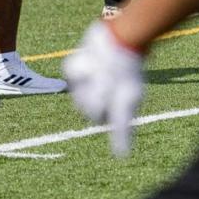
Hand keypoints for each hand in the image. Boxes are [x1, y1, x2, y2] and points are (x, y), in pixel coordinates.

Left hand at [62, 21, 143, 155]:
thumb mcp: (126, 103)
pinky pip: (70, 73)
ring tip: (100, 67)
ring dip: (86, 78)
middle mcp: (98, 95)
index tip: (107, 91)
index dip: (97, 103)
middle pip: (83, 103)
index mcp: (109, 106)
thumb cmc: (127, 74)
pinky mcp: (79, 66)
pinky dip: (80, 66)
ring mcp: (87, 80)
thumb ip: (122, 130)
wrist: (120, 41)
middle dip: (93, 90)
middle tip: (106, 78)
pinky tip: (92, 59)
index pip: (94, 114)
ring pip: (75, 88)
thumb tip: (122, 157)